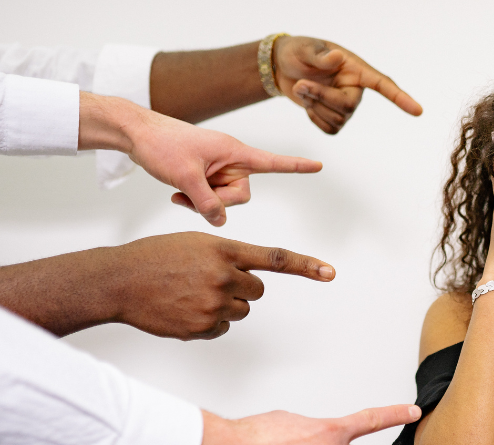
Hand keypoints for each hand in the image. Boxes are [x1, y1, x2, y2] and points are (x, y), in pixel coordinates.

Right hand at [0, 232, 332, 338]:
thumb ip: (228, 256)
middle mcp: (223, 276)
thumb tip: (251, 278)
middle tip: (210, 282)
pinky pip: (222, 329)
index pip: (275, 259)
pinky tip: (184, 310)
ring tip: (191, 294)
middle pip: (257, 291)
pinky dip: (208, 323)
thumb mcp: (196, 243)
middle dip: (241, 288)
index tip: (330, 272)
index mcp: (223, 249)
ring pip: (240, 311)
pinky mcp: (202, 327)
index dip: (306, 266)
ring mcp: (213, 304)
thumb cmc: (155, 258)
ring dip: (224, 306)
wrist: (119, 280)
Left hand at [129, 109, 322, 225]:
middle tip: (191, 195)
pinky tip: (177, 196)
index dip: (296, 166)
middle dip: (218, 201)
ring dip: (204, 203)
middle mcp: (231, 161)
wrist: (136, 135)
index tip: (318, 165)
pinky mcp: (206, 175)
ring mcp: (218, 169)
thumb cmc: (162, 144)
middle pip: (242, 194)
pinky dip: (196, 201)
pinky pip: (211, 198)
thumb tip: (220, 221)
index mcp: (234, 152)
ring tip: (180, 194)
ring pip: (225, 200)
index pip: (272, 162)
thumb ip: (206, 202)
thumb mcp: (184, 176)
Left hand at [274, 36, 422, 133]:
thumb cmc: (298, 53)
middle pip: (348, 107)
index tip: (418, 111)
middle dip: (322, 98)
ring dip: (314, 107)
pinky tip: (309, 104)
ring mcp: (347, 106)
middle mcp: (356, 89)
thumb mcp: (305, 49)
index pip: (382, 85)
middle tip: (302, 85)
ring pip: (338, 121)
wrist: (283, 67)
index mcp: (356, 70)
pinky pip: (329, 130)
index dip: (400, 98)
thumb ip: (320, 55)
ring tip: (303, 88)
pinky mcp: (335, 118)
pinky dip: (314, 119)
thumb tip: (337, 58)